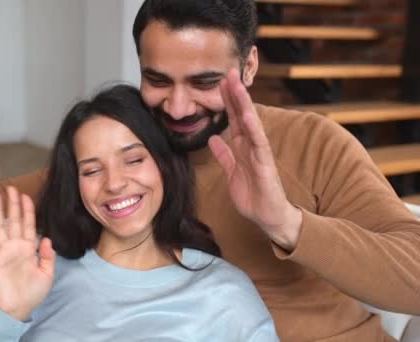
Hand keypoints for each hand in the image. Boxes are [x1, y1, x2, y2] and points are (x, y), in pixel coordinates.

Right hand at [0, 186, 55, 320]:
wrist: (19, 308)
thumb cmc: (33, 293)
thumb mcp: (47, 274)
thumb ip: (48, 256)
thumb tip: (46, 238)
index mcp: (30, 248)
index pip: (30, 224)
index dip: (29, 210)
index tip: (27, 196)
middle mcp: (17, 246)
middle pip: (15, 220)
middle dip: (14, 204)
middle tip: (12, 188)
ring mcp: (5, 251)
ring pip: (1, 226)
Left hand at [208, 69, 301, 249]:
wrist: (268, 216)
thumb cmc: (253, 195)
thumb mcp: (232, 172)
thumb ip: (224, 155)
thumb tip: (213, 139)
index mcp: (243, 147)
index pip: (234, 120)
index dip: (226, 102)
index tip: (219, 83)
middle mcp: (252, 146)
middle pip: (242, 115)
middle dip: (234, 95)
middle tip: (227, 73)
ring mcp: (259, 153)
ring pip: (250, 124)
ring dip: (243, 104)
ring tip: (236, 85)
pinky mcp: (265, 164)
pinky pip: (258, 143)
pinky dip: (253, 128)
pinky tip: (248, 115)